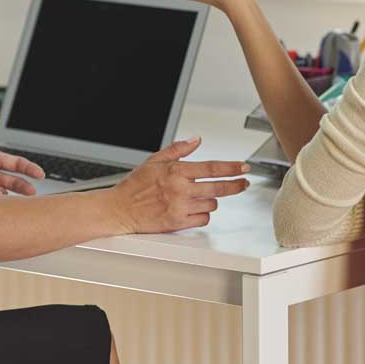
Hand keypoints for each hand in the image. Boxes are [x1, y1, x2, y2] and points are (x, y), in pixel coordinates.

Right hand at [108, 136, 250, 233]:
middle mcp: (180, 189)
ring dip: (211, 200)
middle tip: (244, 183)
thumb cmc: (135, 186)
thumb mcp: (154, 160)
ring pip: (211, 204)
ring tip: (200, 197)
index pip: (211, 168)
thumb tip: (196, 140)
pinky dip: (202, 215)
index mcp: (175, 171)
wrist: (120, 209)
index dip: (231, 167)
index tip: (244, 167)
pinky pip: (202, 219)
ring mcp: (179, 207)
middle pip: (218, 188)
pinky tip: (194, 209)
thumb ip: (177, 150)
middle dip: (236, 185)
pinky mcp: (177, 223)